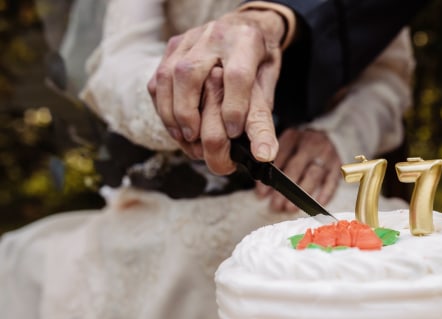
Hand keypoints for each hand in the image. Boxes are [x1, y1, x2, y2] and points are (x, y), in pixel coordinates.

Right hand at [147, 8, 286, 173]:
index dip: (233, 108)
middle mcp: (215, 35)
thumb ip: (262, 116)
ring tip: (184, 136)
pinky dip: (162, 105)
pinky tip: (174, 125)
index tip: (233, 132)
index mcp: (246, 42)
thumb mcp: (269, 82)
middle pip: (189, 73)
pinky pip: (157, 78)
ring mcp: (189, 39)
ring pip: (167, 75)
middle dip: (188, 111)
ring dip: (171, 112)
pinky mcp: (173, 46)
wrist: (244, 26)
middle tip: (196, 138)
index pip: (236, 76)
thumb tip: (263, 155)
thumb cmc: (258, 60)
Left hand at [258, 128, 341, 212]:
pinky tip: (317, 204)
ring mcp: (326, 153)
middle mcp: (310, 143)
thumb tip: (262, 191)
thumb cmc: (300, 148)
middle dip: (284, 189)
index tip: (262, 194)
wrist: (327, 138)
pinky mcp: (338, 164)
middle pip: (295, 167)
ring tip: (291, 208)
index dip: (270, 178)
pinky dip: (325, 193)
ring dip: (301, 194)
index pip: (278, 157)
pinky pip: (332, 181)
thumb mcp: (286, 148)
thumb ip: (275, 165)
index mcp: (293, 137)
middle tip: (276, 205)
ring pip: (313, 175)